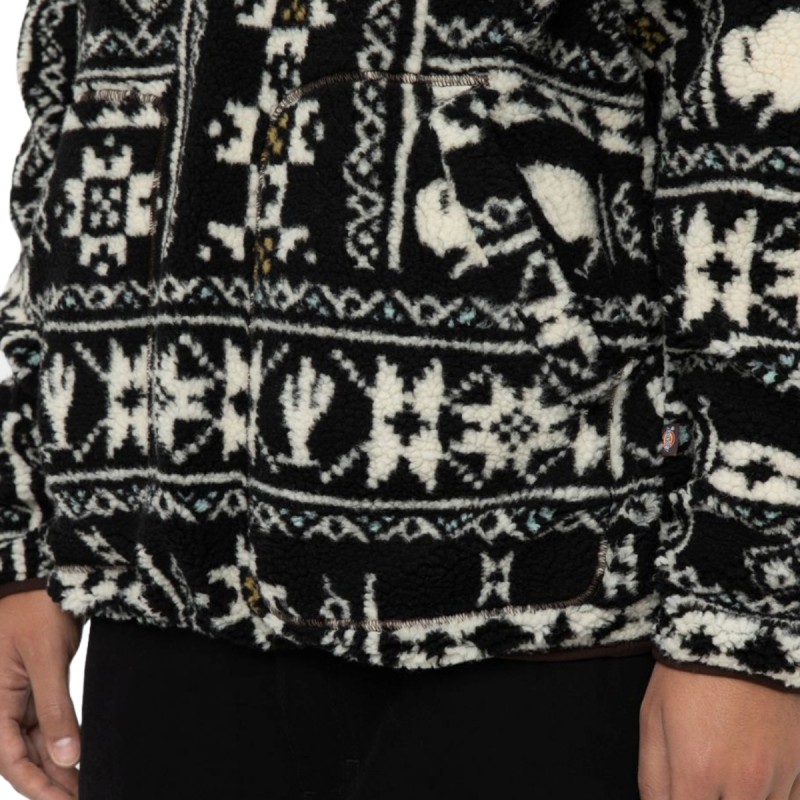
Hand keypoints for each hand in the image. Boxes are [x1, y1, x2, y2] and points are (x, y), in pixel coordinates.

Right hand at [0, 589, 84, 798]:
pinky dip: (60, 742)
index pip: (8, 758)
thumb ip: (54, 708)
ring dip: (56, 766)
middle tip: (84, 797)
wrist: (50, 579)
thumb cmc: (39, 609)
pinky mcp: (33, 690)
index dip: (36, 785)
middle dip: (50, 782)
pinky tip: (79, 758)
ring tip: (86, 785)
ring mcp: (15, 698)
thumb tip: (67, 755)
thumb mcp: (47, 657)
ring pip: (32, 744)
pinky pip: (42, 725)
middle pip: (20, 757)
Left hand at [639, 660, 799, 798]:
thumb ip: (652, 777)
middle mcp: (741, 784)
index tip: (681, 792)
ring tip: (725, 779)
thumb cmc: (687, 674)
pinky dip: (773, 798)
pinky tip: (756, 782)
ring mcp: (779, 778)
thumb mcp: (652, 718)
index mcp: (696, 772)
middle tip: (702, 785)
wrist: (739, 635)